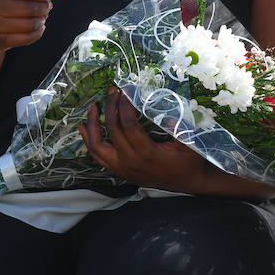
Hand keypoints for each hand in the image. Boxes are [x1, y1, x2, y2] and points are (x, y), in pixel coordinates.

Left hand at [79, 87, 250, 195]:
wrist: (189, 183)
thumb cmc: (189, 161)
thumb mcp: (189, 142)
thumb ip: (178, 126)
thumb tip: (165, 108)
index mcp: (147, 153)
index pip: (128, 124)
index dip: (124, 105)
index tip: (125, 91)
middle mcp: (131, 162)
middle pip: (112, 130)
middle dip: (110, 107)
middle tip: (112, 92)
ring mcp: (123, 169)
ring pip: (96, 147)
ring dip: (92, 126)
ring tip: (92, 107)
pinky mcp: (120, 172)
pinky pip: (97, 157)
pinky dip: (88, 142)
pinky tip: (84, 128)